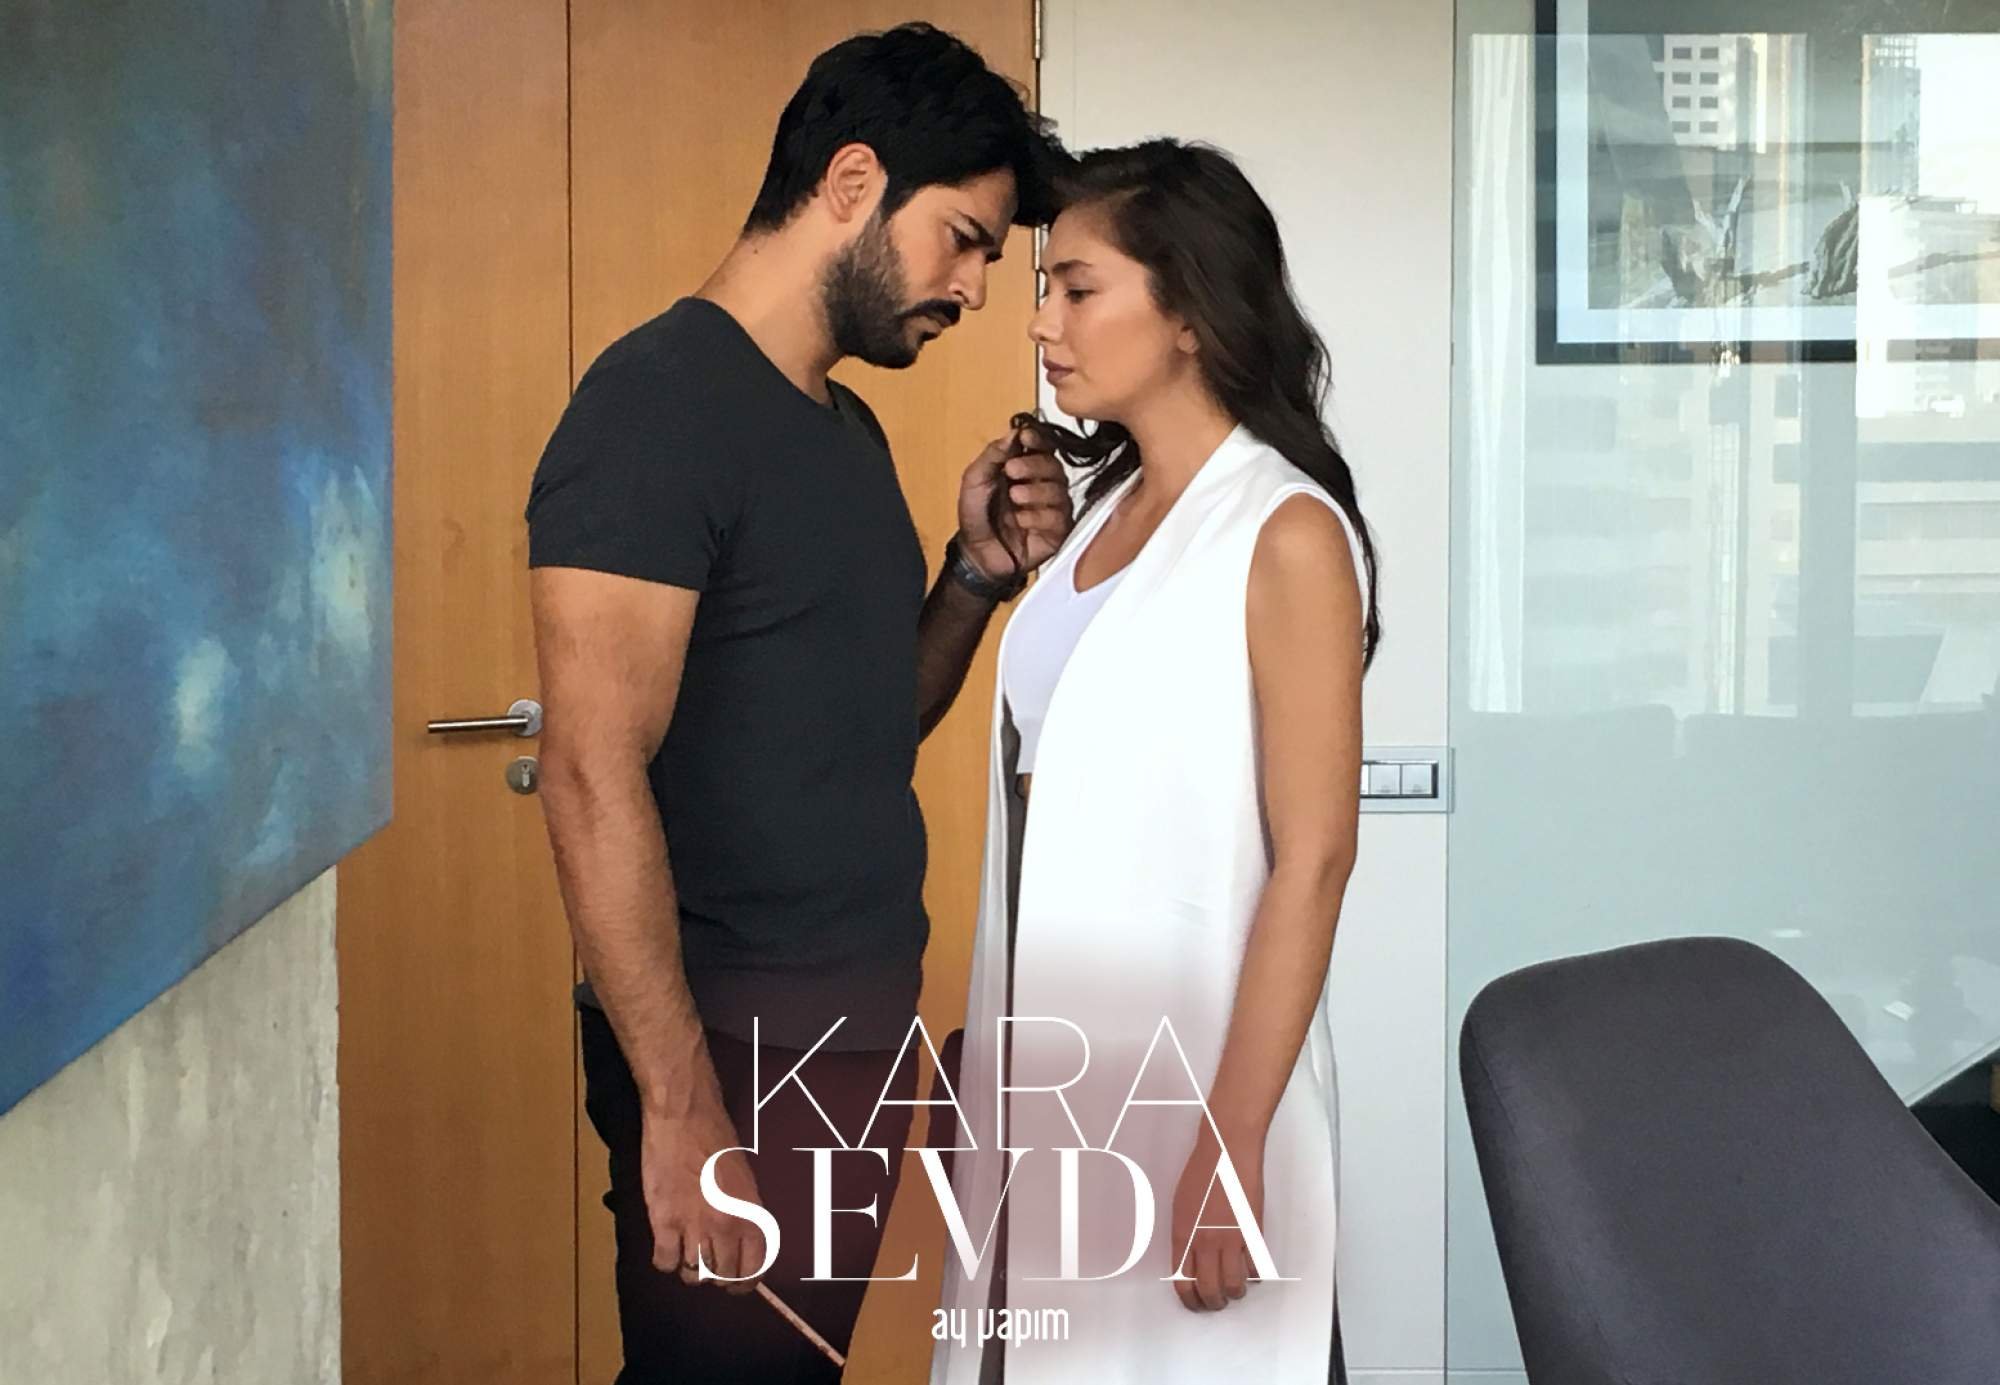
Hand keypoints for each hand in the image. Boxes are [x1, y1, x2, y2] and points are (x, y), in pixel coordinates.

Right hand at [640, 1101, 767, 1294]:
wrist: (683, 1117)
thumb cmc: (716, 1138)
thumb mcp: (744, 1177)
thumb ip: (744, 1212)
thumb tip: (738, 1241)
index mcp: (752, 1213)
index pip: (755, 1268)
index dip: (745, 1283)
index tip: (737, 1285)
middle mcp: (727, 1226)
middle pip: (723, 1276)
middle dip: (717, 1278)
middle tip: (709, 1270)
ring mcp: (694, 1226)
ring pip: (695, 1275)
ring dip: (691, 1270)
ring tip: (686, 1255)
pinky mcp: (664, 1222)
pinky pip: (665, 1262)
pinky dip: (665, 1261)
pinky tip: (665, 1247)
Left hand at [955, 421, 1074, 581]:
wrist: (976, 554)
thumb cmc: (976, 515)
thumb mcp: (974, 480)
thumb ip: (992, 455)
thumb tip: (1014, 432)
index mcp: (1025, 467)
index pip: (1041, 446)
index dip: (1037, 439)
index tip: (1025, 438)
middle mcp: (1043, 484)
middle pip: (1053, 465)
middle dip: (1033, 465)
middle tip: (1011, 471)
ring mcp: (1053, 507)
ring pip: (1059, 490)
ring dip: (1035, 491)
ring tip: (1014, 497)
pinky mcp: (1057, 531)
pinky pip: (1059, 518)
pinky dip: (1039, 517)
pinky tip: (1021, 521)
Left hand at [1168, 1122, 1265, 1312]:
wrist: (1227, 1151)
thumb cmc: (1201, 1172)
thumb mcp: (1180, 1205)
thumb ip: (1184, 1235)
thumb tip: (1189, 1260)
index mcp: (1183, 1235)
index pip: (1183, 1283)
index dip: (1190, 1300)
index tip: (1196, 1304)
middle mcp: (1205, 1242)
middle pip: (1209, 1290)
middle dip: (1214, 1303)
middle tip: (1218, 1302)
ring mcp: (1230, 1239)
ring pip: (1234, 1286)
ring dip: (1235, 1293)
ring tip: (1236, 1289)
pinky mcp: (1253, 1233)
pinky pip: (1255, 1269)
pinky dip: (1254, 1276)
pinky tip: (1251, 1271)